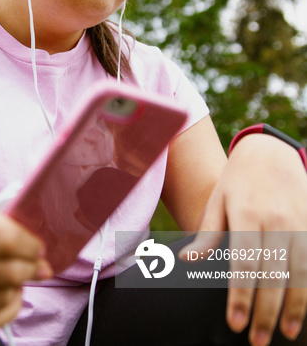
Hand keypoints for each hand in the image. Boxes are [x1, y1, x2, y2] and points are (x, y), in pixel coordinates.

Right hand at [0, 200, 51, 332]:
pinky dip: (9, 309)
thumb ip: (15, 231)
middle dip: (30, 269)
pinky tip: (9, 293)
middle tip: (34, 264)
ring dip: (18, 287)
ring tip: (16, 275)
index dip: (31, 246)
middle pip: (6, 272)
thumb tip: (44, 266)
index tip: (38, 247)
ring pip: (1, 297)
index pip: (7, 240)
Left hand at [181, 134, 306, 345]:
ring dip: (295, 307)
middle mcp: (276, 219)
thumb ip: (207, 234)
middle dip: (266, 312)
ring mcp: (298, 222)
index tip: (235, 324)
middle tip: (258, 341)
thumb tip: (187, 260)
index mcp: (247, 213)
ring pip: (299, 272)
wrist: (270, 153)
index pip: (244, 263)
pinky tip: (303, 309)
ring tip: (287, 334)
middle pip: (273, 274)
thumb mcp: (217, 201)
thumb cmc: (236, 181)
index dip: (240, 296)